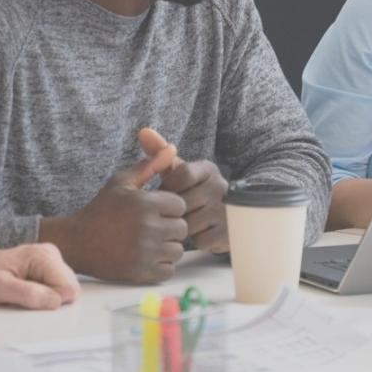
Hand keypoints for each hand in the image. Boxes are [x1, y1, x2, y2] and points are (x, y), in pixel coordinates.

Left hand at [0, 242, 79, 310]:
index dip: (50, 302)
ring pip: (63, 292)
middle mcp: (51, 255)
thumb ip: (28, 294)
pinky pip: (55, 291)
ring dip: (44, 299)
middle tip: (21, 297)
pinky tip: (23, 291)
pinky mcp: (47, 270)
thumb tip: (55, 302)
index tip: (28, 299)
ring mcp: (51, 262)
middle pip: (69, 291)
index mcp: (43, 256)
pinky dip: (41, 297)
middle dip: (48, 301)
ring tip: (20, 293)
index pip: (68, 289)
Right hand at [41, 138, 186, 283]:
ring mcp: (145, 252)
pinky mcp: (141, 272)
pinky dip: (161, 264)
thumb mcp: (121, 182)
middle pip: (182, 228)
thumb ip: (149, 166)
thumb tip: (172, 148)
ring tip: (150, 241)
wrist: (78, 241)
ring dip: (167, 246)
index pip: (180, 205)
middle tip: (154, 227)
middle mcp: (148, 228)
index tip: (156, 210)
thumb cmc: (101, 209)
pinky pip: (168, 270)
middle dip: (171, 227)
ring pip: (177, 250)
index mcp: (145, 204)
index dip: (170, 207)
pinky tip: (146, 255)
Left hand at [141, 128, 229, 252]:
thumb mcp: (176, 172)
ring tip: (182, 222)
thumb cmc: (190, 192)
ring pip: (190, 223)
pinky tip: (195, 233)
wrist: (220, 218)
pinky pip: (200, 240)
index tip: (166, 191)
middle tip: (170, 211)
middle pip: (184, 201)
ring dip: (181, 226)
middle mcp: (221, 186)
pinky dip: (194, 239)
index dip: (168, 186)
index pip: (182, 174)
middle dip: (172, 209)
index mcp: (208, 169)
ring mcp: (226, 210)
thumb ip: (159, 152)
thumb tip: (143, 132)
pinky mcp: (228, 233)